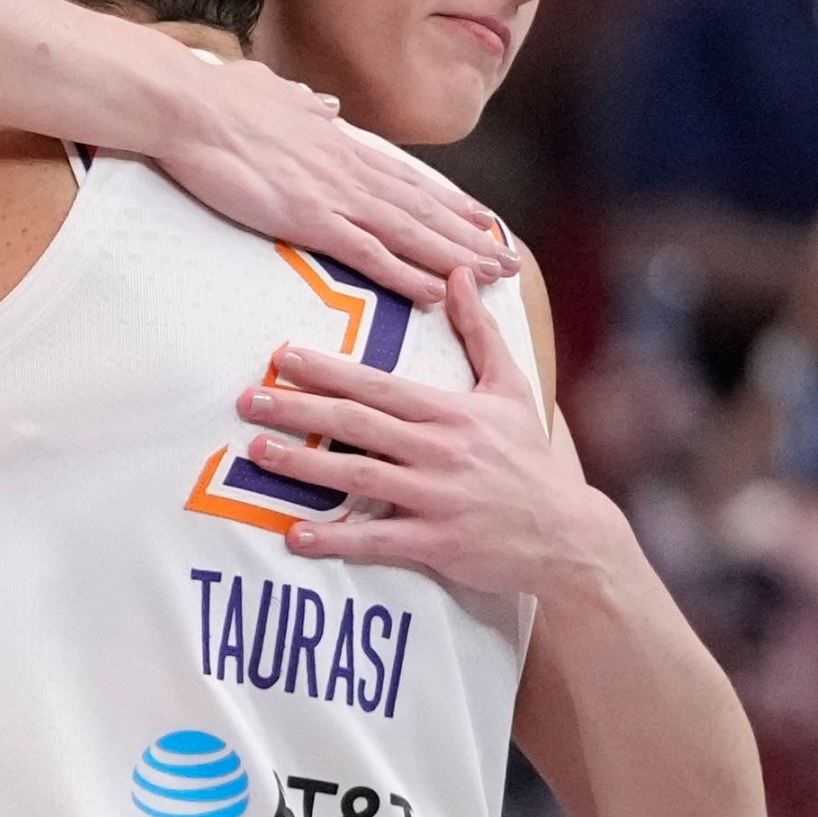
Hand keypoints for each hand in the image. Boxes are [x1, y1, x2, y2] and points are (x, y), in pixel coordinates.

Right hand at [156, 59, 515, 305]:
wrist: (189, 105)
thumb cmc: (219, 99)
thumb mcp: (273, 94)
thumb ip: (304, 105)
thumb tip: (326, 104)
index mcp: (338, 143)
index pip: (406, 180)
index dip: (447, 203)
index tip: (478, 219)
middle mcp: (349, 169)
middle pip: (424, 210)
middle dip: (470, 238)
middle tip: (508, 260)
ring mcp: (334, 195)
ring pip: (412, 233)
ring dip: (457, 258)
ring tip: (494, 279)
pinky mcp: (311, 220)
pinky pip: (372, 254)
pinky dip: (408, 274)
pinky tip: (436, 293)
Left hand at [235, 268, 624, 593]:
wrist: (567, 534)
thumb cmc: (529, 458)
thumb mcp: (510, 388)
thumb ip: (479, 332)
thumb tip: (459, 273)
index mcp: (450, 412)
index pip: (378, 385)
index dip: (328, 371)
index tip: (283, 357)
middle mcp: (439, 451)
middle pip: (357, 425)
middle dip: (299, 410)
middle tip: (249, 401)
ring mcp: (436, 498)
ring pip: (359, 478)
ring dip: (304, 465)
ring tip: (258, 454)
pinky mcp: (437, 543)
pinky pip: (377, 540)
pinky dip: (336, 538)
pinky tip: (295, 535)